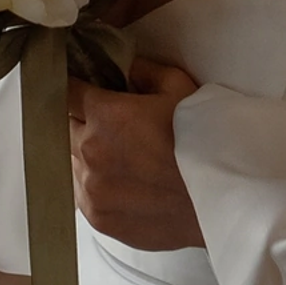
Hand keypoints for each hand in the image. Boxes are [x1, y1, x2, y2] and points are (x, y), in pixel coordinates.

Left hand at [68, 57, 204, 251]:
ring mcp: (90, 189)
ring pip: (71, 160)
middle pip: (65, 126)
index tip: (79, 86)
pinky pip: (79, 192)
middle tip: (104, 121)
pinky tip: (115, 180)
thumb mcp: (176, 86)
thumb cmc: (200, 140)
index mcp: (104, 114)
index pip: (65, 91)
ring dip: (84, 153)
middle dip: (80, 119)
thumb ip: (142, 69)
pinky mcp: (98, 218)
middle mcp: (89, 151)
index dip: (73, 86)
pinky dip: (90, 183)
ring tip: (116, 155)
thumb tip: (122, 66)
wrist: (220, 199)